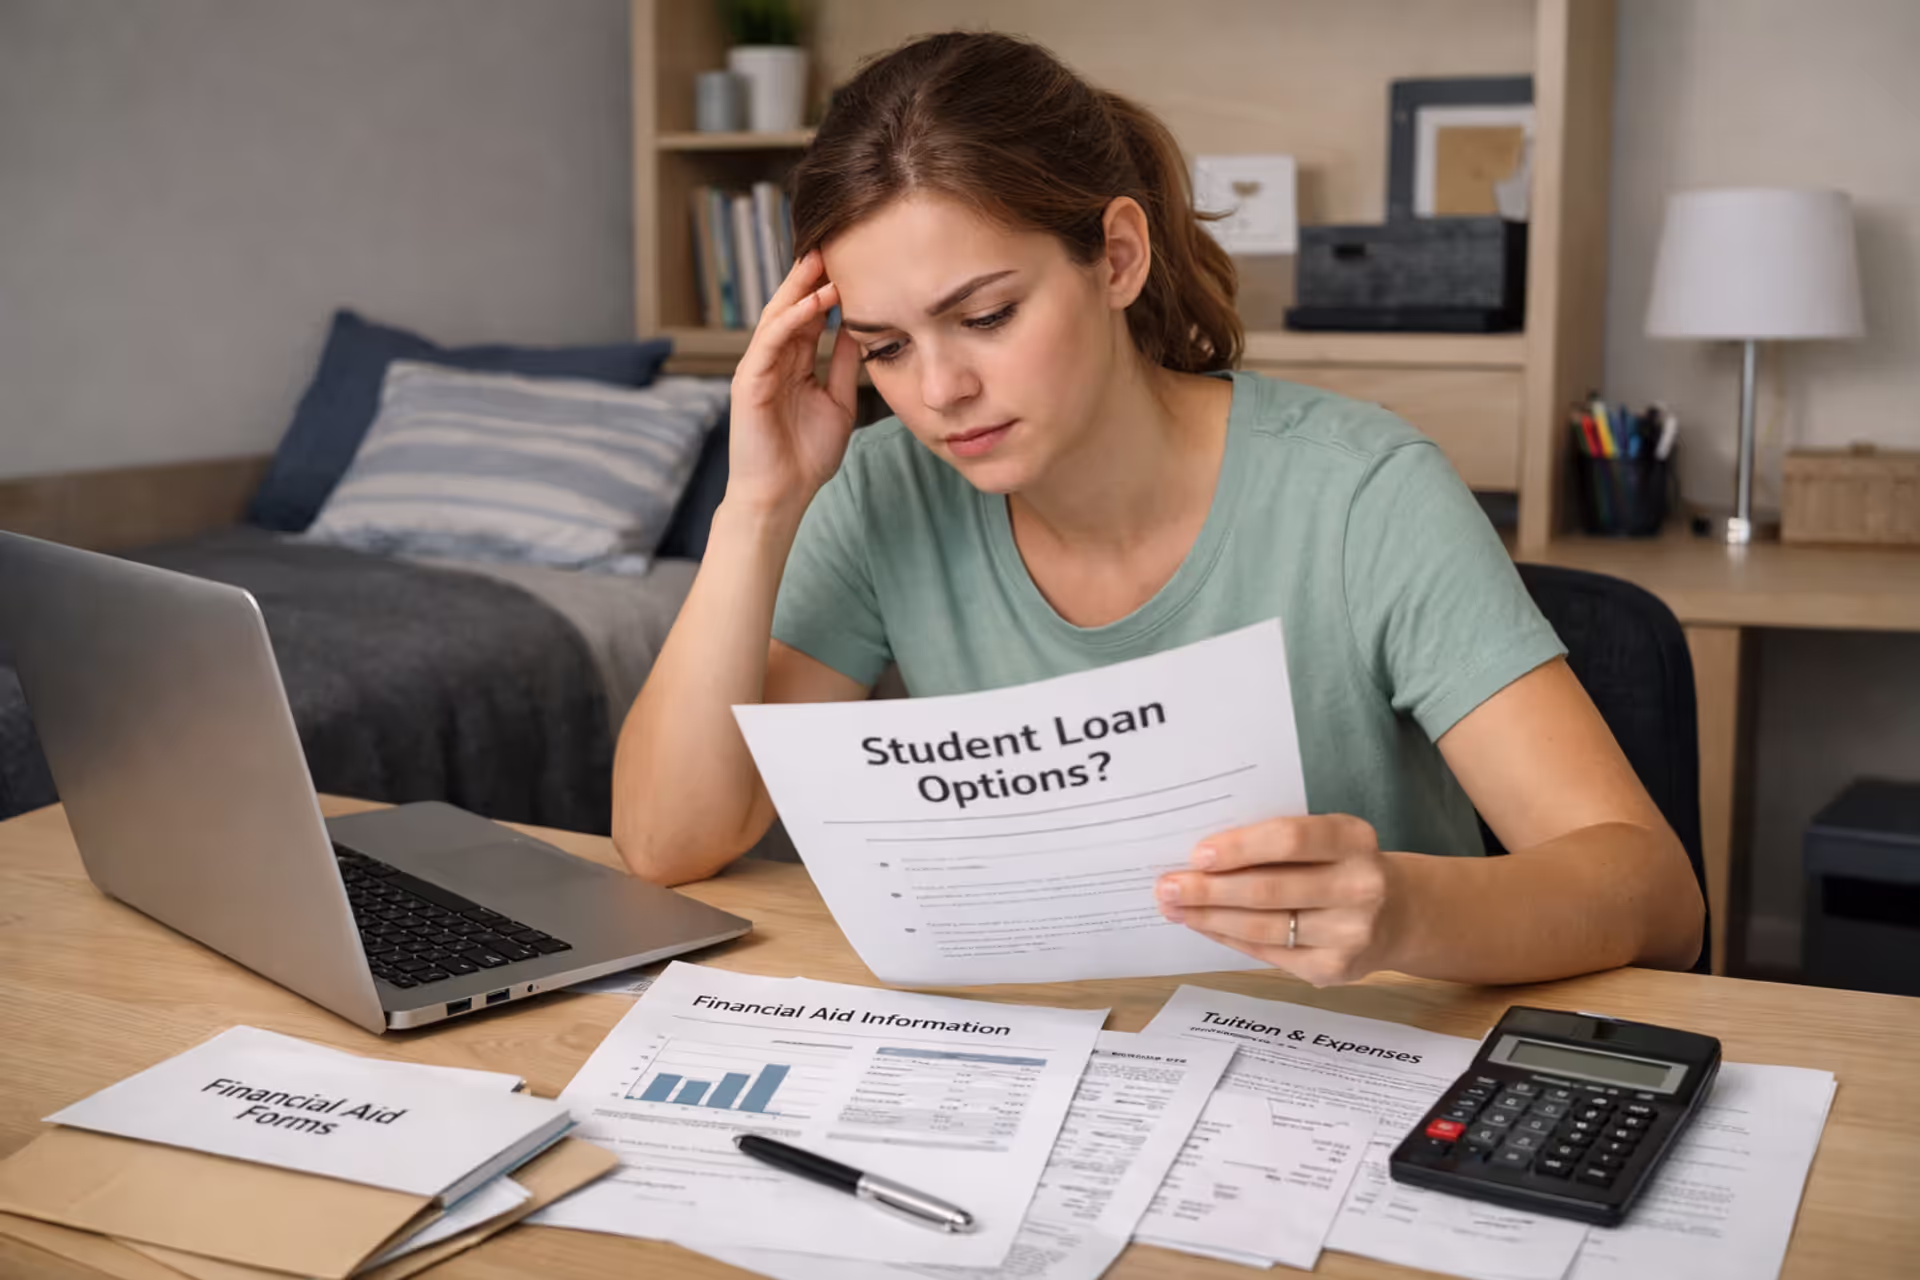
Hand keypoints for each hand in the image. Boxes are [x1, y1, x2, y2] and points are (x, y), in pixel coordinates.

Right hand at [726, 250, 861, 515]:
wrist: (781, 496)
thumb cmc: (807, 457)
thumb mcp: (838, 401)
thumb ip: (844, 365)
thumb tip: (861, 329)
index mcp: (793, 363)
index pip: (810, 314)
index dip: (829, 286)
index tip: (854, 260)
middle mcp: (773, 359)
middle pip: (792, 306)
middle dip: (811, 275)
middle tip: (835, 241)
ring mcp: (758, 368)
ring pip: (778, 315)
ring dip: (801, 287)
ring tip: (824, 259)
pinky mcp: (749, 382)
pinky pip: (769, 341)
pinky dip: (791, 319)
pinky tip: (813, 301)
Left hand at [1154, 815, 1404, 986]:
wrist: (1398, 914)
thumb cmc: (1341, 866)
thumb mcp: (1327, 839)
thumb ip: (1277, 842)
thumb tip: (1200, 855)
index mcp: (1354, 839)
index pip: (1290, 839)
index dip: (1240, 847)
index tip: (1197, 854)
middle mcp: (1360, 886)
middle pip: (1268, 889)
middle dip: (1208, 889)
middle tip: (1166, 885)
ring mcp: (1350, 933)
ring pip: (1262, 927)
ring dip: (1209, 917)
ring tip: (1173, 906)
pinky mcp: (1334, 969)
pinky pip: (1267, 953)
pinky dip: (1228, 937)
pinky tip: (1202, 925)